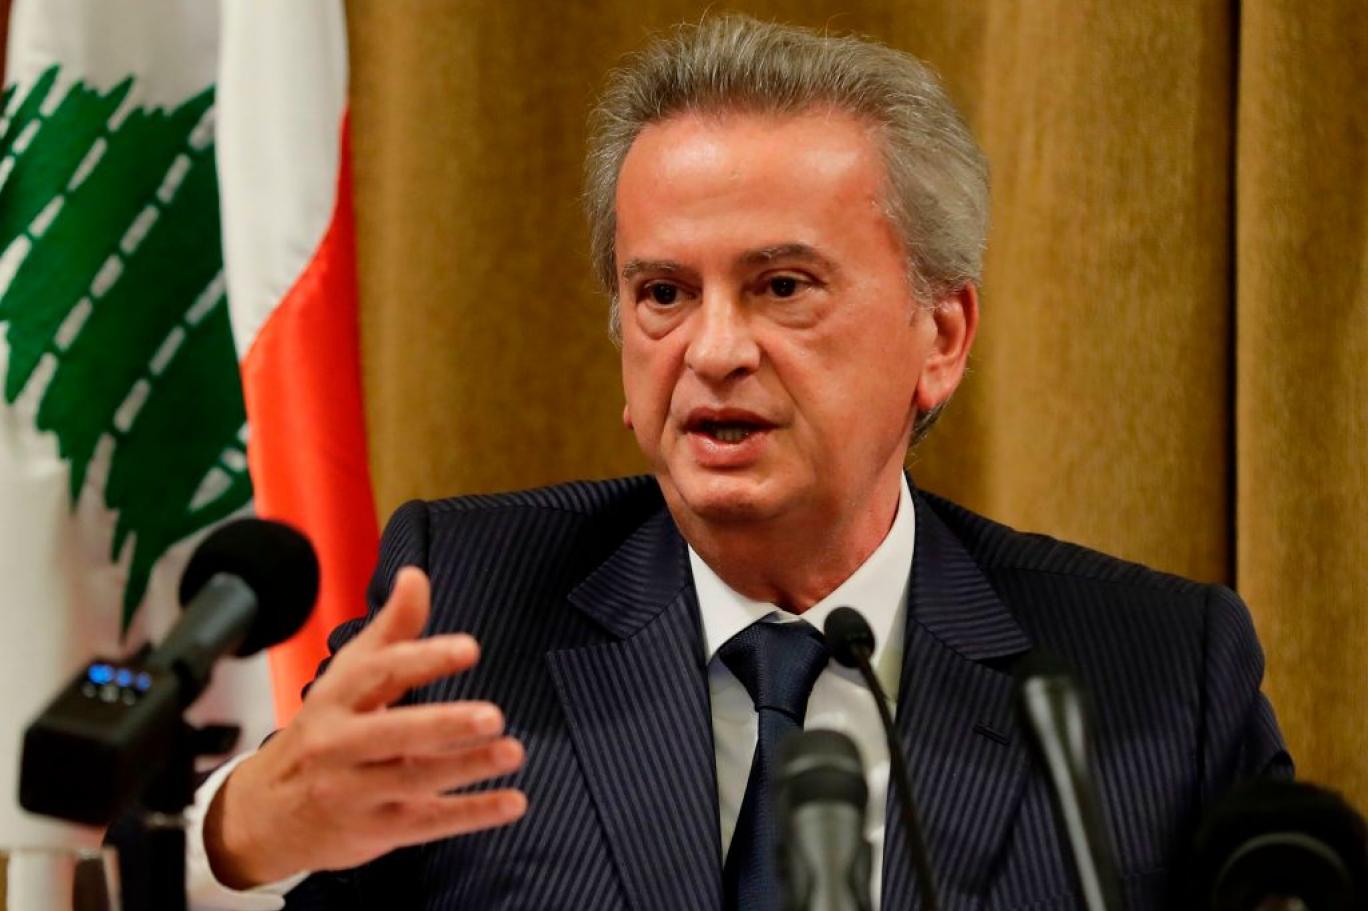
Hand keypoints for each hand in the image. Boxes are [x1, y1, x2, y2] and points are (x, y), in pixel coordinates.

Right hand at [203, 567, 526, 887]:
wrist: (261, 815)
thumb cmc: (319, 733)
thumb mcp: (346, 677)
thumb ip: (391, 629)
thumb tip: (416, 576)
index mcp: (337, 699)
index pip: (380, 674)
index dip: (425, 660)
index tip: (469, 649)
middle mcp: (342, 745)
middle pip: (394, 733)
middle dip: (443, 725)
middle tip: (492, 715)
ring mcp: (357, 792)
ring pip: (415, 779)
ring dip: (467, 767)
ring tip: (512, 751)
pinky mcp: (377, 829)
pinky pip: (429, 823)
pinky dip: (473, 814)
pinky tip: (513, 802)